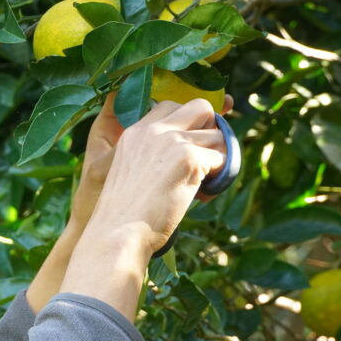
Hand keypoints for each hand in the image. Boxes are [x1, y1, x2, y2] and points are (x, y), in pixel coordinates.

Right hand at [87, 98, 227, 254]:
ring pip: (218, 136)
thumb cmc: (123, 213)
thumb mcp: (130, 172)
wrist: (118, 233)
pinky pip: (222, 159)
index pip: (171, 106)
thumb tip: (190, 149)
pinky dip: (218, 177)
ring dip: (216, 158)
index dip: (187, 123)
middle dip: (209, 129)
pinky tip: (202, 195)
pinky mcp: (190, 159)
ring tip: (202, 183)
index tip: (187, 146)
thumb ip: (152, 154)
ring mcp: (173, 142)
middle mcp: (154, 130)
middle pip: (201, 107)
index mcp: (135, 132)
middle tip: (202, 156)